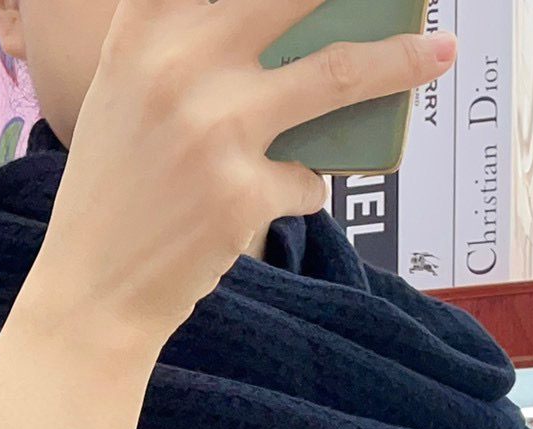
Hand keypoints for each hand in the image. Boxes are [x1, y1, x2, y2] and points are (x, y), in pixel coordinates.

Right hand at [25, 0, 455, 351]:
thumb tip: (297, 31)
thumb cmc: (117, 192)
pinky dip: (301, 189)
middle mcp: (177, 66)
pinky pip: (308, 178)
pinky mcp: (242, 192)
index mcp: (142, 32)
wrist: (92, 293)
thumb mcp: (126, 96)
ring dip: (399, 61)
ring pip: (338, 74)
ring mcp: (214, 128)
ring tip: (441, 51)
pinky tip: (266, 201)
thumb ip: (184, 47)